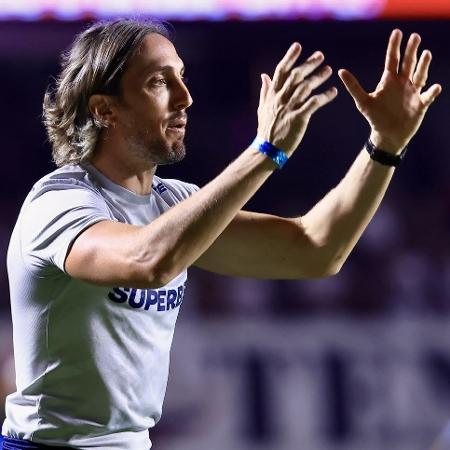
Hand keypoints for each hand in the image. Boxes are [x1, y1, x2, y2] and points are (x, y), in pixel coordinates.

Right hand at [257, 43, 336, 155]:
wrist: (267, 150)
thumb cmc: (266, 130)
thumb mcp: (262, 108)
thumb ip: (265, 91)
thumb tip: (264, 76)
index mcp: (273, 95)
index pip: (280, 71)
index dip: (289, 57)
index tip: (298, 46)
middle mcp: (280, 99)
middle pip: (295, 76)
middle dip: (308, 64)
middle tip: (321, 56)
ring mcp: (289, 108)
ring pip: (305, 88)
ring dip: (318, 78)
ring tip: (329, 70)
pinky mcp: (298, 119)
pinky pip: (313, 104)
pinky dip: (324, 97)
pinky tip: (333, 92)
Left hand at [339, 29, 441, 153]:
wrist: (387, 135)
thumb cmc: (375, 118)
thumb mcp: (363, 101)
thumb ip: (353, 86)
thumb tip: (340, 71)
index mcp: (389, 81)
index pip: (392, 59)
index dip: (394, 46)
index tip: (397, 32)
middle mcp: (402, 83)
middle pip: (408, 63)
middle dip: (411, 50)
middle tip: (415, 36)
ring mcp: (412, 93)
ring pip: (420, 75)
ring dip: (423, 65)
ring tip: (426, 54)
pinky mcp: (421, 104)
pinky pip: (428, 95)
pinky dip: (432, 91)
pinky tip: (435, 87)